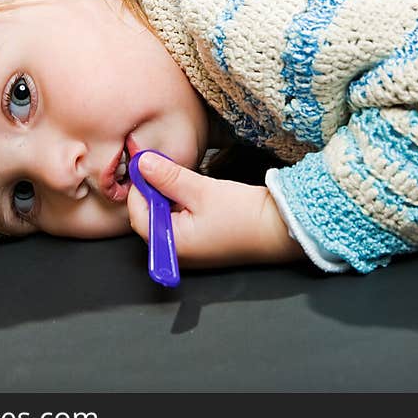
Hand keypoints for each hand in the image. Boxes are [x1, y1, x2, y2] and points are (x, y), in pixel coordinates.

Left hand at [126, 152, 305, 268]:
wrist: (279, 230)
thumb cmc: (243, 216)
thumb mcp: (202, 190)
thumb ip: (169, 177)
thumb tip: (143, 163)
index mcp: (171, 244)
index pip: (138, 214)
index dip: (140, 187)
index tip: (147, 164)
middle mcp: (176, 253)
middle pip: (149, 217)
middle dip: (155, 191)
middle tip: (166, 168)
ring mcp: (188, 251)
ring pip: (165, 218)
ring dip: (169, 197)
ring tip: (183, 180)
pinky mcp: (200, 244)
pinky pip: (180, 222)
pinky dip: (182, 206)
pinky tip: (194, 193)